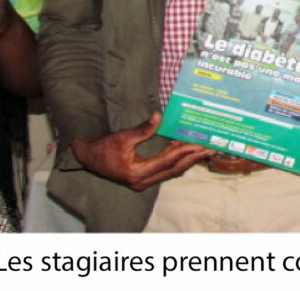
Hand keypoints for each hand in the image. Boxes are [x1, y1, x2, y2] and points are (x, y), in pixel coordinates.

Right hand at [71, 112, 213, 190]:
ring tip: (206, 151)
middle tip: (212, 149)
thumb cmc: (103, 148)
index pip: (167, 161)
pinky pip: (166, 171)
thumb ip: (142, 129)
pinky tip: (189, 153)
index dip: (184, 151)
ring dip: (189, 161)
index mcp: (137, 173)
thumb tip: (159, 116)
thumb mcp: (122, 136)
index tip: (200, 143)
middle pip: (174, 169)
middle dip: (193, 158)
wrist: (87, 158)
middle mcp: (142, 181)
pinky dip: (179, 162)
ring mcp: (143, 182)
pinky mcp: (144, 179)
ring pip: (172, 172)